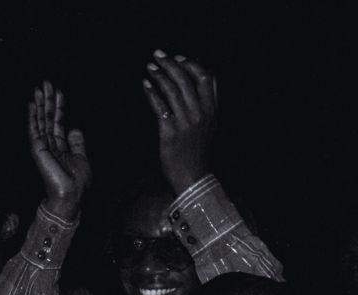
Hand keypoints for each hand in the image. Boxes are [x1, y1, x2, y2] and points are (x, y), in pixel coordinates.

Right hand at [28, 81, 89, 219]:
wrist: (69, 197)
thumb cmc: (76, 183)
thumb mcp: (82, 158)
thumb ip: (77, 143)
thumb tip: (74, 128)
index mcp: (60, 147)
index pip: (58, 122)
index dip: (58, 107)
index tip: (58, 92)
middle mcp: (50, 145)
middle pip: (48, 118)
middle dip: (47, 100)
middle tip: (45, 83)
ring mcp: (43, 147)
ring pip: (41, 120)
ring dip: (40, 104)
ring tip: (40, 88)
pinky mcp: (38, 149)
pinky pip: (35, 129)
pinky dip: (33, 116)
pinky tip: (33, 104)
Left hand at [143, 50, 216, 194]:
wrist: (194, 178)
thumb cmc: (199, 153)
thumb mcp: (210, 127)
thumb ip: (206, 107)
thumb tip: (200, 87)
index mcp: (213, 110)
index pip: (206, 78)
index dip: (191, 64)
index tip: (178, 57)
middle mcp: (201, 113)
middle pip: (187, 79)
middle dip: (171, 64)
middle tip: (158, 54)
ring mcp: (186, 122)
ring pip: (173, 90)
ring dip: (159, 75)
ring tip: (149, 66)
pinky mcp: (170, 132)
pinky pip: (160, 106)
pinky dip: (152, 93)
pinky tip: (145, 85)